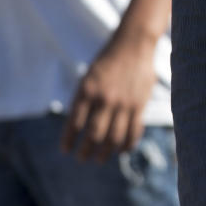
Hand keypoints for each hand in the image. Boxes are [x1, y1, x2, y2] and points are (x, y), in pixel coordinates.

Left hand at [62, 27, 158, 161]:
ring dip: (105, 152)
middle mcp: (104, 99)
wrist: (132, 46)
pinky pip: (133, 132)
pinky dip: (127, 145)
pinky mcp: (139, 105)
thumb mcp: (88, 78)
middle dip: (86, 151)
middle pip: (94, 135)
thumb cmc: (106, 63)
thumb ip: (83, 101)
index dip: (69, 140)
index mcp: (87, 91)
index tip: (66, 150)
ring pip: (114, 137)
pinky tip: (121, 150)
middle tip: (82, 158)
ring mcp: (123, 103)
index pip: (74, 123)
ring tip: (100, 159)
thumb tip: (77, 127)